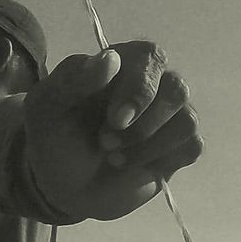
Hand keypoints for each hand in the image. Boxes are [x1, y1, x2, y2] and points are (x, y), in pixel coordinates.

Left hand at [23, 41, 201, 220]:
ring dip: (149, 145)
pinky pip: (192, 147)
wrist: (63, 183)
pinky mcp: (179, 147)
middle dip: (143, 124)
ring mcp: (170, 117)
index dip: (139, 89)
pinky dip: (161, 160)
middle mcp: (154, 84)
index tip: (115, 120)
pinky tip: (133, 165)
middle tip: (105, 144)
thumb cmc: (55, 135)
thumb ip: (75, 79)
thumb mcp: (49, 106)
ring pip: (187, 121)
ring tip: (113, 158)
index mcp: (124, 63)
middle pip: (176, 89)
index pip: (150, 58)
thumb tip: (112, 58)